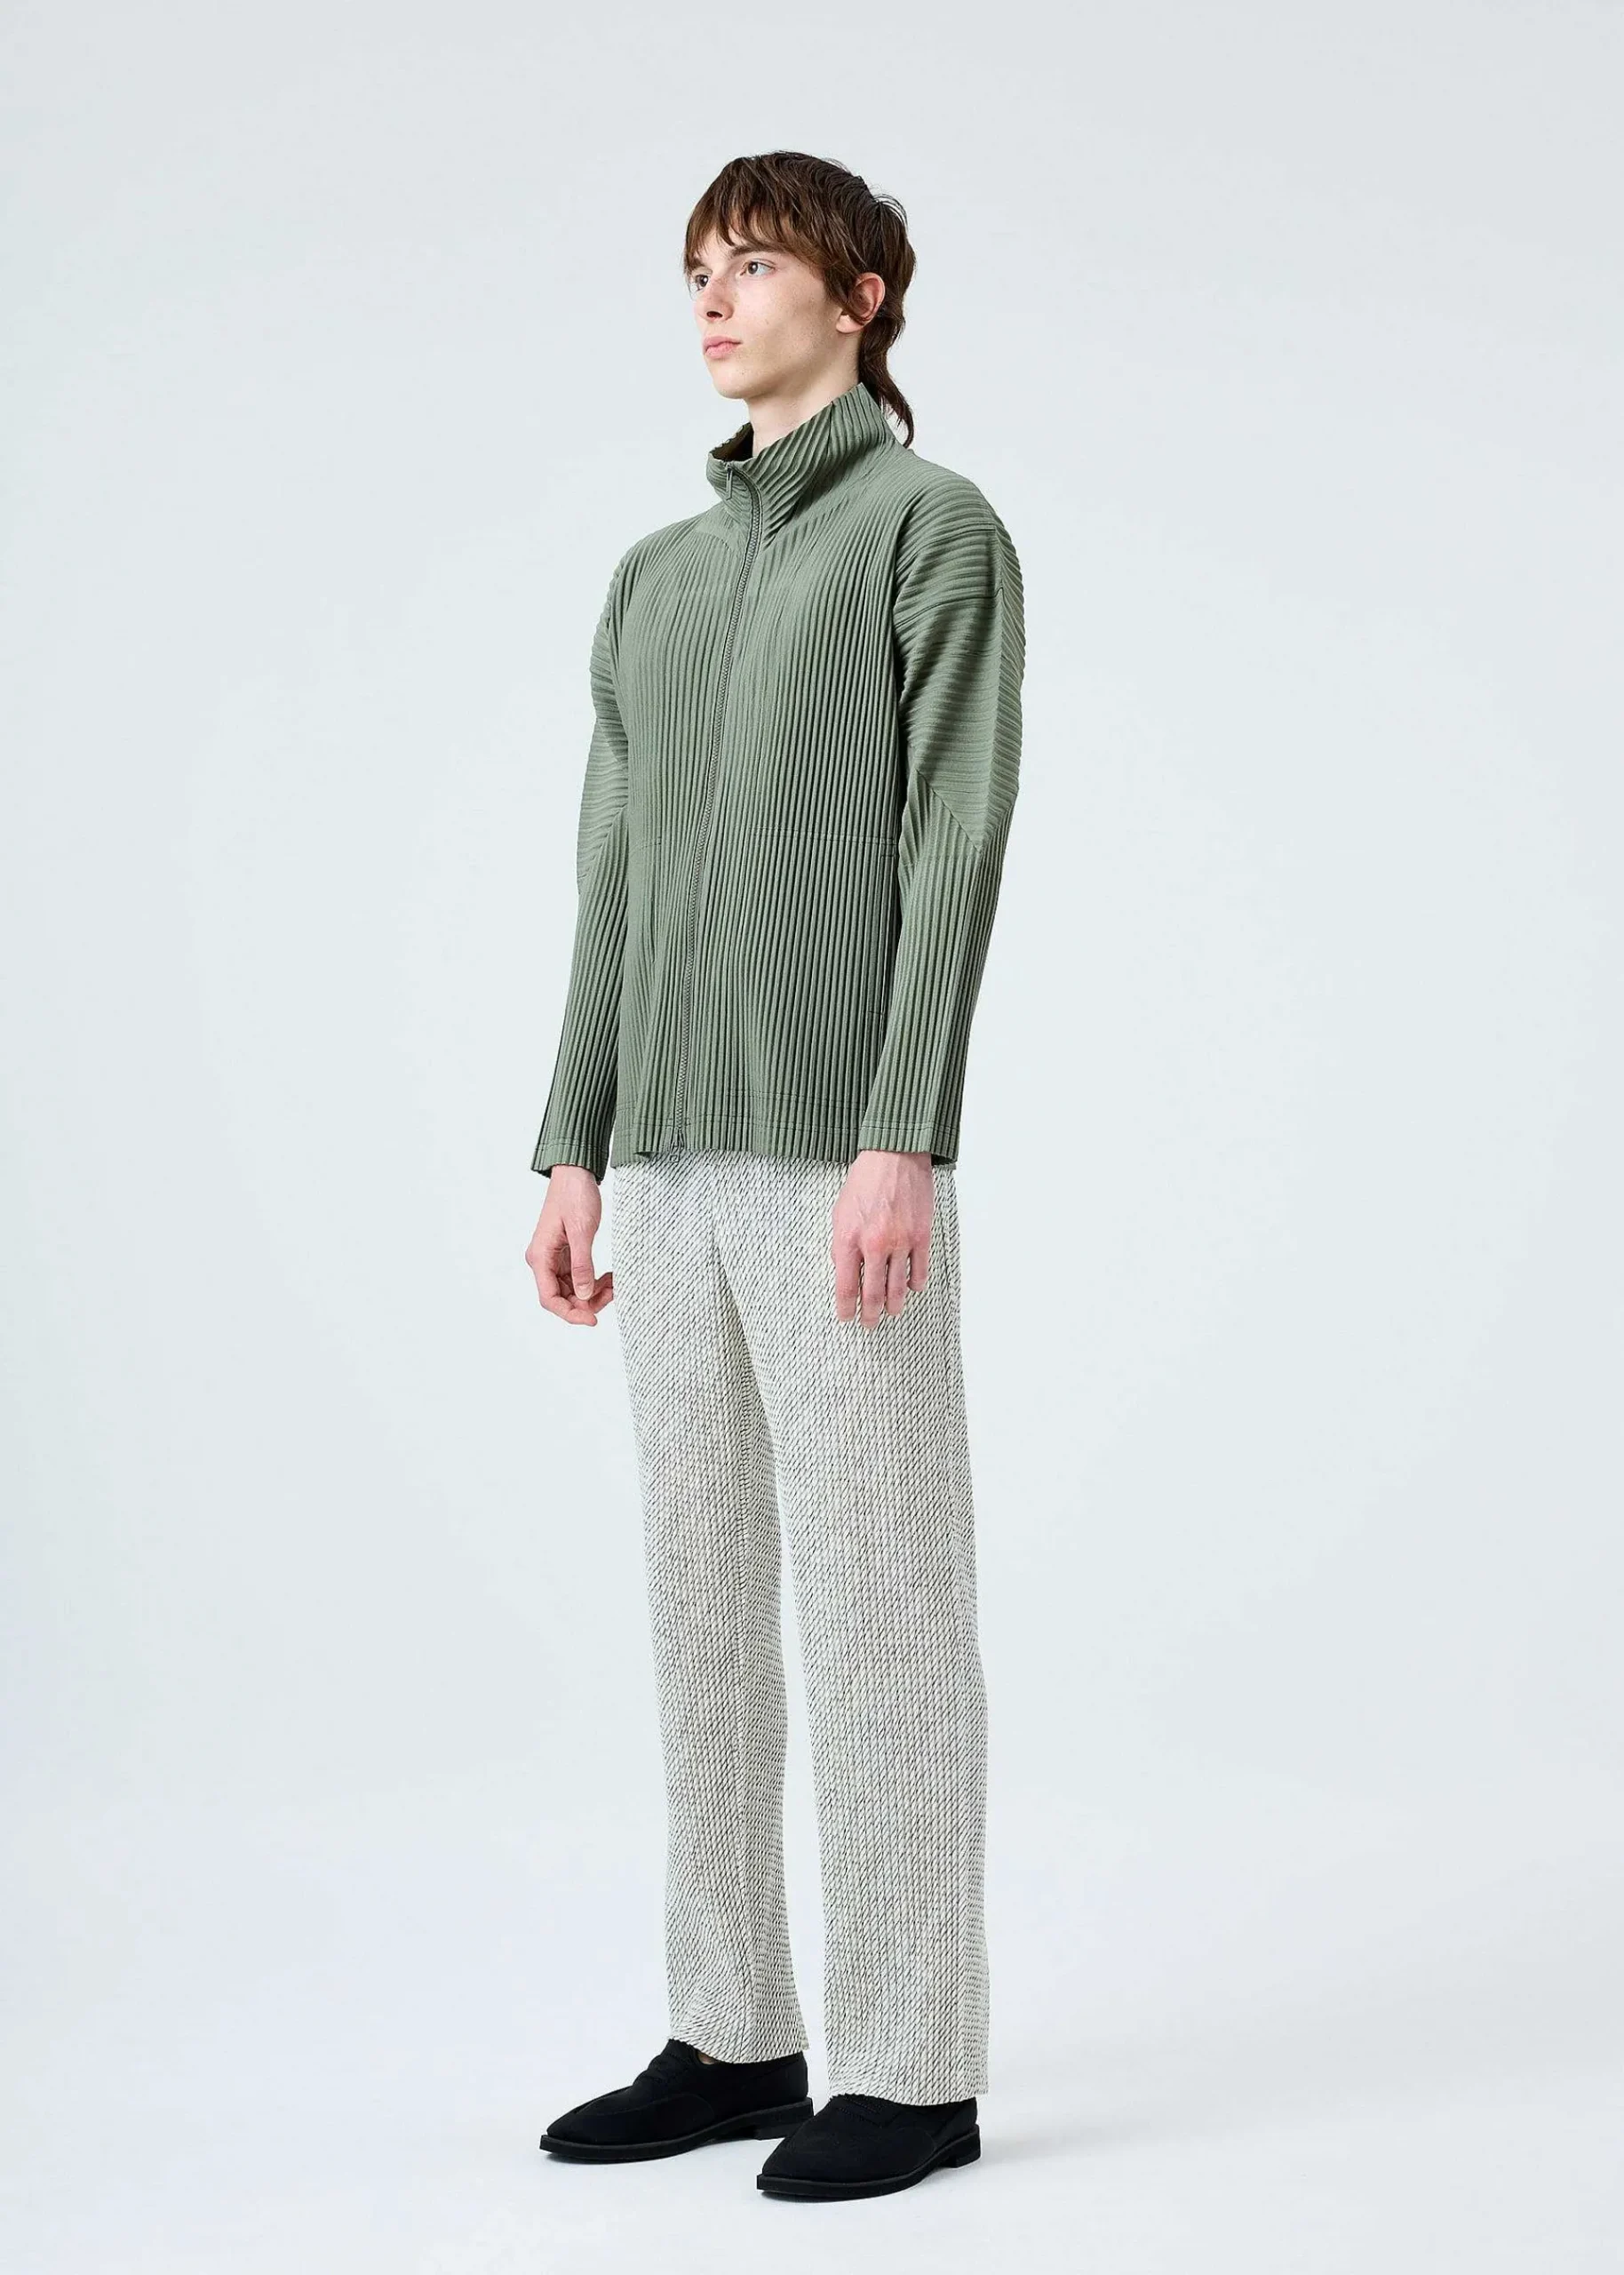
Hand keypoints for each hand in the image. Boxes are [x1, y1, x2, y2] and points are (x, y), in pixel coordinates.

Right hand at [526, 1166, 614, 1325]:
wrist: (575, 1172)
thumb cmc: (574, 1195)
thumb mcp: (582, 1231)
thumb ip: (582, 1265)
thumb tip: (584, 1295)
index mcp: (540, 1257)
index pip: (550, 1299)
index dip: (570, 1314)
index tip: (593, 1320)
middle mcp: (543, 1261)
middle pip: (562, 1297)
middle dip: (587, 1302)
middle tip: (613, 1294)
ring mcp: (554, 1258)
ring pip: (572, 1290)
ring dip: (593, 1292)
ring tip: (615, 1284)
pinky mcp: (566, 1254)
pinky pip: (578, 1277)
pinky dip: (594, 1281)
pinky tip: (609, 1277)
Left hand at [832, 1149, 934, 1328]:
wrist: (895, 1156)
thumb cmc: (864, 1181)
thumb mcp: (839, 1212)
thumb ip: (840, 1244)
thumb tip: (844, 1270)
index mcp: (849, 1238)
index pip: (845, 1286)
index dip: (845, 1308)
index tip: (846, 1317)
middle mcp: (875, 1244)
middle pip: (872, 1294)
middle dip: (870, 1314)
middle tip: (869, 1323)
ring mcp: (901, 1242)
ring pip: (897, 1288)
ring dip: (893, 1305)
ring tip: (891, 1313)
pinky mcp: (921, 1236)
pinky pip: (919, 1270)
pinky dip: (915, 1284)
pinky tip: (911, 1288)